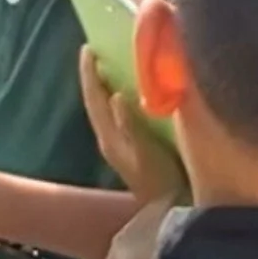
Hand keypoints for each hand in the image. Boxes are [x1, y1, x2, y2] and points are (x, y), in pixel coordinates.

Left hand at [79, 53, 185, 207]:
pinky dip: (121, 97)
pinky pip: (119, 115)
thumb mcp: (146, 154)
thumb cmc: (162, 182)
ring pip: (106, 108)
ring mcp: (120, 145)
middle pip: (97, 101)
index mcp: (110, 137)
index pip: (95, 99)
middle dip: (96, 75)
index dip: (90, 74)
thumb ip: (130, 127)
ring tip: (112, 62)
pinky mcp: (132, 148)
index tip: (88, 48)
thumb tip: (115, 96)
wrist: (170, 210)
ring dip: (107, 84)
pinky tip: (131, 90)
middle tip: (98, 49)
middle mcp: (110, 139)